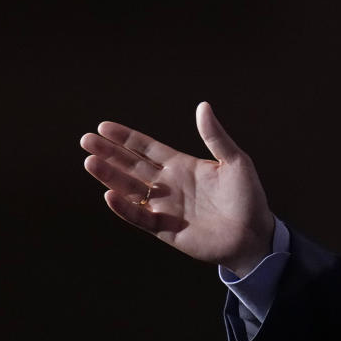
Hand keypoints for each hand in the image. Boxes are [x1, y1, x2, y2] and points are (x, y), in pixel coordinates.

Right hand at [80, 101, 274, 276]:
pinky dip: (125, 207)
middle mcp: (170, 185)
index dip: (127, 138)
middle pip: (132, 166)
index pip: (147, 149)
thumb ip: (215, 137)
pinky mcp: (166, 230)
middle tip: (86, 140)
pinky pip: (140, 217)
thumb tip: (203, 106)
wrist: (254, 235)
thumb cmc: (248, 197)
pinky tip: (109, 194)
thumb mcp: (236, 162)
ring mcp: (166, 207)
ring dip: (110, 176)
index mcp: (183, 166)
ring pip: (131, 189)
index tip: (103, 127)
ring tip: (90, 162)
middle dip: (110, 153)